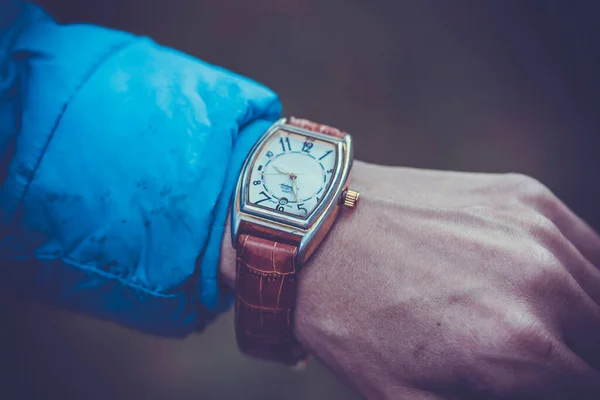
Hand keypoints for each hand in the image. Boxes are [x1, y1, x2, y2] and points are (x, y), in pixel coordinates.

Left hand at [291, 161, 599, 398]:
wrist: (317, 229)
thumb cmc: (351, 319)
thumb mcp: (403, 399)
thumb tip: (522, 394)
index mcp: (520, 348)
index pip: (583, 386)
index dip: (556, 390)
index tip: (529, 382)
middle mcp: (543, 284)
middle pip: (595, 342)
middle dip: (567, 358)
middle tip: (520, 355)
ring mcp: (536, 231)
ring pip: (597, 294)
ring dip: (576, 317)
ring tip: (525, 322)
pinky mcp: (525, 197)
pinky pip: (582, 246)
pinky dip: (572, 271)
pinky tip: (535, 280)